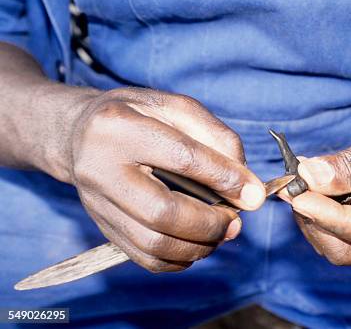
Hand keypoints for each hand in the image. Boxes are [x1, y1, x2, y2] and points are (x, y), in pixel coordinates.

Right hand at [64, 88, 264, 271]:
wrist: (80, 133)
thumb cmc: (138, 115)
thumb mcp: (177, 107)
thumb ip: (217, 138)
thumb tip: (247, 186)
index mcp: (119, 126)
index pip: (182, 158)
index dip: (224, 178)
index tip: (254, 195)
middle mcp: (100, 168)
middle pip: (163, 212)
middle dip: (211, 223)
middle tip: (236, 220)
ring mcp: (96, 203)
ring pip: (154, 243)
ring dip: (200, 245)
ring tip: (221, 231)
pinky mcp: (102, 227)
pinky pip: (145, 258)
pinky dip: (181, 258)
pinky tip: (198, 242)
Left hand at [289, 97, 350, 264]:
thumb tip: (310, 178)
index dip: (326, 216)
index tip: (296, 196)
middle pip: (350, 250)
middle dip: (317, 220)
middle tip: (293, 189)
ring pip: (342, 244)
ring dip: (316, 217)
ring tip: (301, 183)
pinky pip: (344, 232)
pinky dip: (324, 212)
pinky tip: (314, 186)